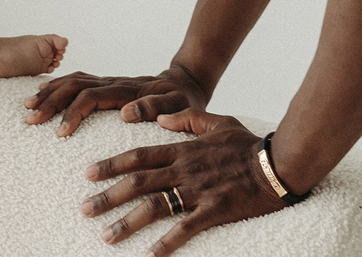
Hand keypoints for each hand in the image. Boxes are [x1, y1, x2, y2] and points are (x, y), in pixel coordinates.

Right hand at [23, 65, 210, 135]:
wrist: (185, 82)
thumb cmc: (183, 99)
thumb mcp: (177, 105)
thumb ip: (154, 107)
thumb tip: (126, 113)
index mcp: (126, 90)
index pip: (91, 97)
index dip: (73, 113)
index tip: (60, 132)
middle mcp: (113, 83)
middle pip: (74, 86)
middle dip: (50, 102)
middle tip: (31, 120)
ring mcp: (108, 82)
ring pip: (72, 81)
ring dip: (49, 92)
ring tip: (27, 105)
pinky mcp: (106, 85)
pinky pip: (77, 81)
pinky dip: (57, 85)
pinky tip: (43, 92)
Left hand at [81, 112, 285, 255]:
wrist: (278, 164)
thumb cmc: (249, 145)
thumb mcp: (217, 122)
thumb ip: (187, 119)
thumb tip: (161, 119)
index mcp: (182, 150)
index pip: (138, 156)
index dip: (111, 164)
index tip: (88, 173)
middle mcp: (184, 170)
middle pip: (138, 182)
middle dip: (108, 196)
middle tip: (84, 208)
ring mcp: (197, 191)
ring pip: (155, 206)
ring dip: (127, 222)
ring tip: (106, 236)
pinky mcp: (213, 211)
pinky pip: (185, 229)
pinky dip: (166, 243)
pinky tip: (149, 256)